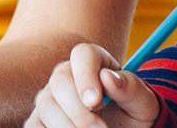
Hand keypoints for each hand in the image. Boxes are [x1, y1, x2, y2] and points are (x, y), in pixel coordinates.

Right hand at [26, 43, 157, 127]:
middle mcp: (66, 75)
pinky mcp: (38, 119)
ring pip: (46, 106)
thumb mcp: (142, 103)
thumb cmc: (133, 113)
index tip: (95, 101)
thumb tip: (109, 77)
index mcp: (93, 61)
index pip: (83, 55)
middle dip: (79, 110)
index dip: (86, 75)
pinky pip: (34, 125)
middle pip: (60, 82)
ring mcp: (49, 97)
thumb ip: (131, 88)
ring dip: (68, 126)